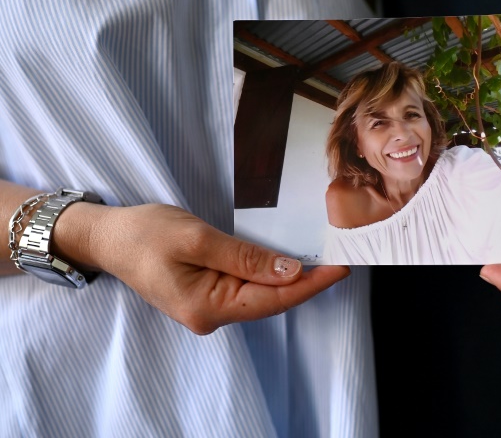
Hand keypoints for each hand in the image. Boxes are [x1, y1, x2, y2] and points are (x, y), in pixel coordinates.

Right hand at [57, 202, 349, 334]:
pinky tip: (288, 261)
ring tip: (323, 258)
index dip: (311, 284)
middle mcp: (211, 315)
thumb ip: (245, 257)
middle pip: (271, 300)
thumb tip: (290, 271)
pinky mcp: (209, 292)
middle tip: (341, 258)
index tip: (341, 268)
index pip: (272, 300)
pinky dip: (270, 273)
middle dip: (307, 281)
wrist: (109, 237)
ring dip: (290, 277)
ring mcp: (210, 306)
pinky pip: (247, 286)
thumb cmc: (145, 235)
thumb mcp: (197, 239)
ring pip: (261, 293)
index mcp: (206, 308)